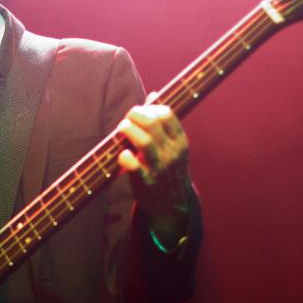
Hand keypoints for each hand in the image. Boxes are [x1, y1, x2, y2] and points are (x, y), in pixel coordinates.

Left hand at [117, 103, 190, 239]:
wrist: (172, 207)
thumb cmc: (167, 170)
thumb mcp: (172, 147)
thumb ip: (162, 122)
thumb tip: (154, 94)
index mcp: (180, 142)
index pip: (166, 114)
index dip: (149, 108)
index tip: (140, 113)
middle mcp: (172, 153)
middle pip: (153, 124)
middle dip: (135, 115)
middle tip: (127, 119)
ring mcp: (160, 168)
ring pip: (144, 141)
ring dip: (128, 130)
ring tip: (122, 129)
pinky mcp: (146, 182)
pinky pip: (134, 166)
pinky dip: (125, 157)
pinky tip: (122, 154)